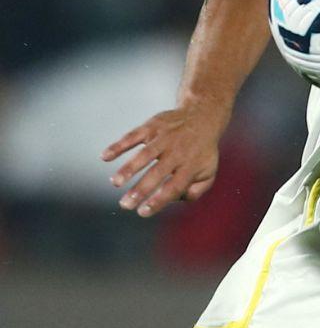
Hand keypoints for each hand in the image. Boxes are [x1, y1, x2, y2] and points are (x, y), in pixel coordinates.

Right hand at [99, 100, 224, 216]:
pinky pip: (134, 135)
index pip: (174, 186)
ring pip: (145, 154)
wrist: (202, 115)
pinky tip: (105, 156)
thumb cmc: (200, 151)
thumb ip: (195, 190)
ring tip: (115, 183)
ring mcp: (165, 137)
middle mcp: (178, 151)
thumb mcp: (207, 171)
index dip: (158, 200)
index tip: (142, 212)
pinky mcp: (153, 126)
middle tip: (125, 205)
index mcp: (191, 165)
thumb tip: (174, 200)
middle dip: (140, 190)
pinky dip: (119, 145)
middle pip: (157, 172)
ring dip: (129, 168)